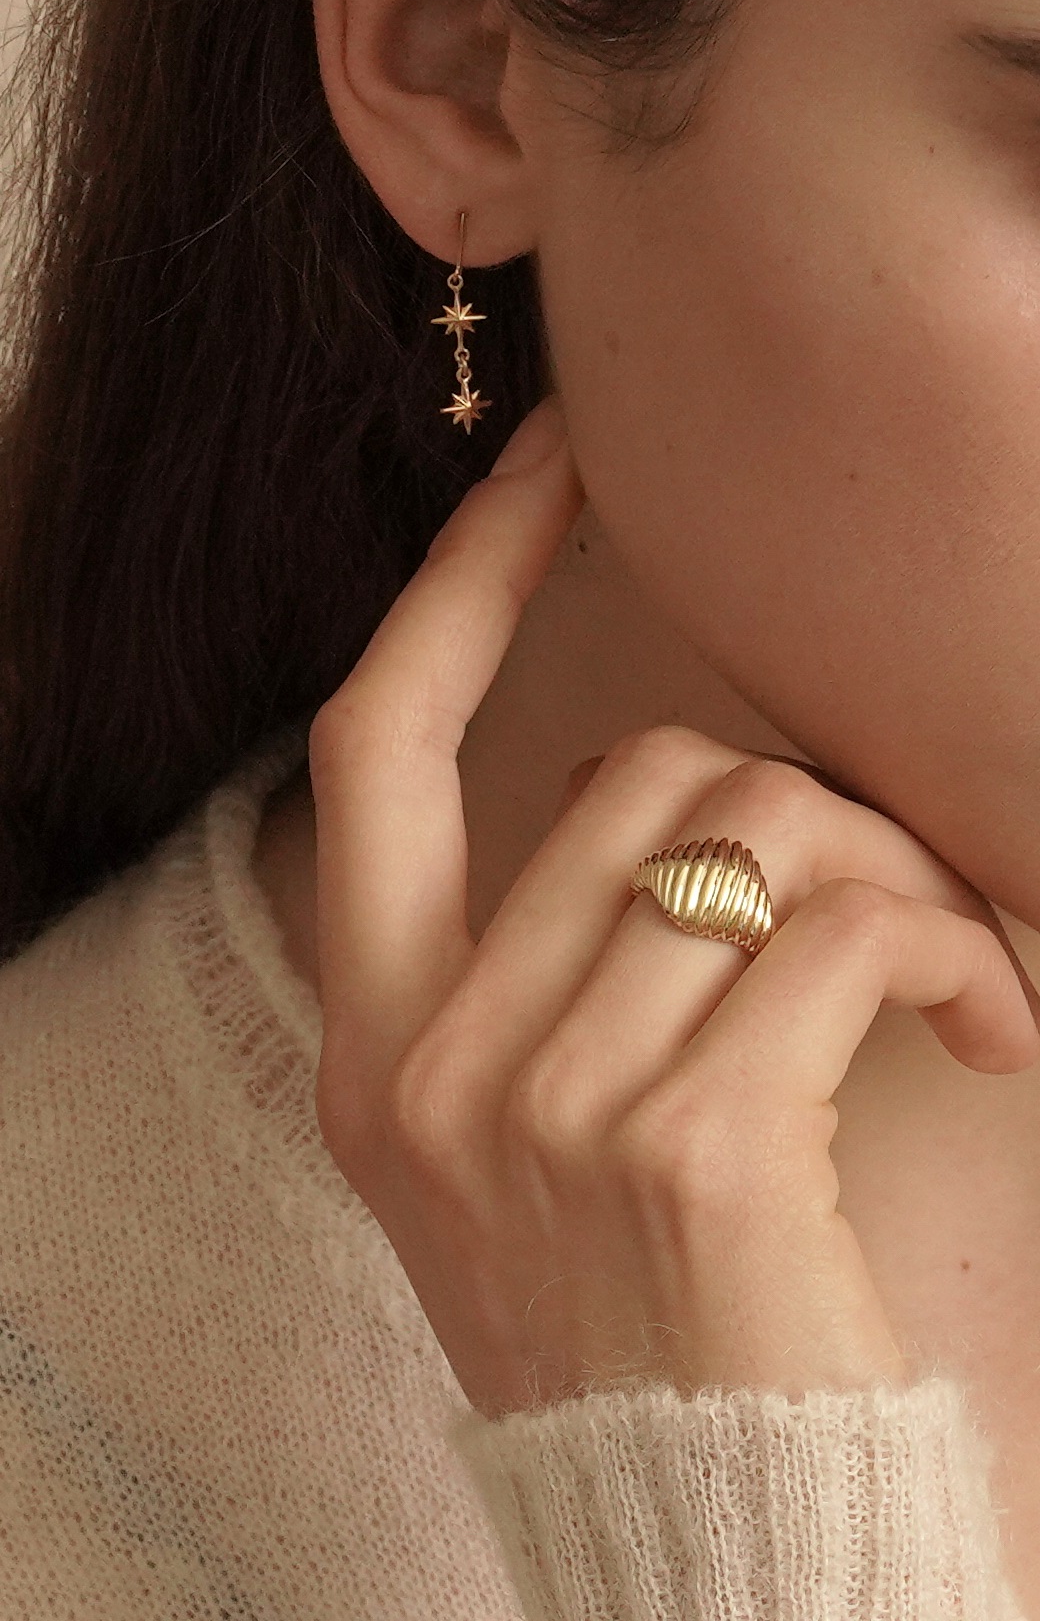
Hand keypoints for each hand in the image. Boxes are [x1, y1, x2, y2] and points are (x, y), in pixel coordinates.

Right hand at [307, 393, 1039, 1421]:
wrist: (701, 1543)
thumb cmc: (637, 1327)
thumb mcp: (523, 1147)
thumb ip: (547, 973)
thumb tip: (667, 799)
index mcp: (372, 1049)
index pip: (377, 742)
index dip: (461, 577)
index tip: (553, 460)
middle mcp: (434, 1065)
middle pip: (634, 771)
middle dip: (793, 796)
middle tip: (885, 889)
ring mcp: (551, 1106)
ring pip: (753, 830)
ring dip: (893, 877)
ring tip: (950, 974)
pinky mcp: (696, 1144)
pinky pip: (848, 929)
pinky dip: (952, 947)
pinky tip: (988, 1029)